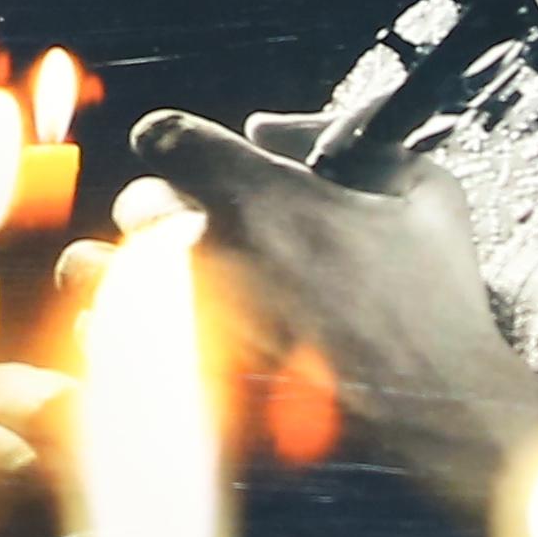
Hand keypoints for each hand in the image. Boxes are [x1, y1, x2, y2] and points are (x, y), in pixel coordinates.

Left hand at [128, 113, 537, 518]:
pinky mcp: (179, 381)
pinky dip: (112, 344)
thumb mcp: (421, 188)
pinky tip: (157, 349)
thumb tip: (265, 127)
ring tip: (162, 293)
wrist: (443, 409)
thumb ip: (343, 136)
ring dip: (120, 275)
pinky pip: (99, 349)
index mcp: (260, 194)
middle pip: (133, 204)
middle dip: (164, 215)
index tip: (199, 165)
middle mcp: (209, 249)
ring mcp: (185, 321)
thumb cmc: (438, 297)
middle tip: (206, 240)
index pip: (162, 134)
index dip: (176, 144)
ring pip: (94, 273)